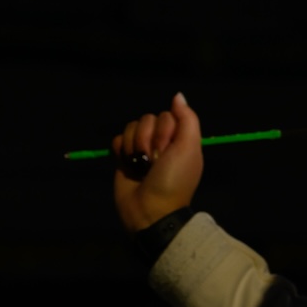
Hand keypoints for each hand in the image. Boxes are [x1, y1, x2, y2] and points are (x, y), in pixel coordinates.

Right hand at [111, 93, 203, 230]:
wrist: (150, 211)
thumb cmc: (173, 180)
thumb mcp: (188, 148)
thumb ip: (187, 119)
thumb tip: (178, 95)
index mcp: (179, 139)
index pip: (166, 115)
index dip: (164, 130)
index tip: (167, 150)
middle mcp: (160, 142)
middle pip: (147, 119)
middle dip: (148, 139)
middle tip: (153, 161)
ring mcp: (141, 150)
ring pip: (131, 128)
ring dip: (134, 146)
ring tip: (140, 165)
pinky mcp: (124, 159)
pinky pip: (118, 140)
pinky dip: (121, 150)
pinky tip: (127, 163)